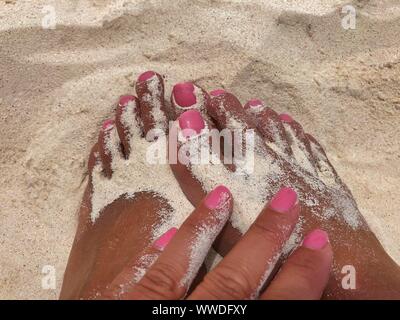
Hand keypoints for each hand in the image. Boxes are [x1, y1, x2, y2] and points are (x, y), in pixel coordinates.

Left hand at [101, 186, 332, 299]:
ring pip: (176, 269)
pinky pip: (128, 281)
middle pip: (235, 279)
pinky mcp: (110, 309)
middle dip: (264, 240)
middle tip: (287, 201)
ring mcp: (144, 313)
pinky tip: (164, 230)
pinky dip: (149, 255)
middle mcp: (189, 319)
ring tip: (222, 196)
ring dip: (203, 229)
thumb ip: (258, 309)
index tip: (321, 246)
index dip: (302, 276)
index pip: (278, 305)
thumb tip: (275, 286)